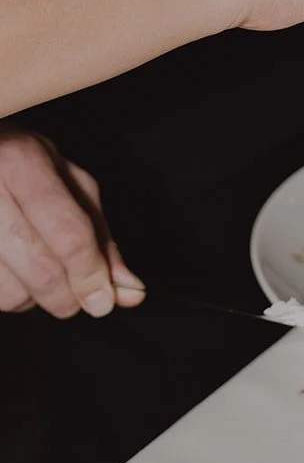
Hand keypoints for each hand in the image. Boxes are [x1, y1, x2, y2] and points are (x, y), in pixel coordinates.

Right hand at [0, 127, 144, 318]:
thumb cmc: (21, 168)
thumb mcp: (67, 184)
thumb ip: (100, 237)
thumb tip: (132, 292)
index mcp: (21, 160)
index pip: (68, 234)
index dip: (91, 274)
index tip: (104, 301)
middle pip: (40, 268)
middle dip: (68, 297)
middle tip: (79, 301)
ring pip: (8, 293)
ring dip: (33, 300)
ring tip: (36, 273)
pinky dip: (7, 298)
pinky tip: (11, 273)